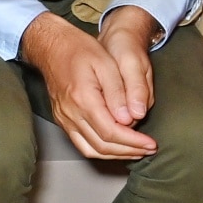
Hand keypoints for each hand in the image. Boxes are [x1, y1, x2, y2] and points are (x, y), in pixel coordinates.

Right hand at [20, 12, 157, 160]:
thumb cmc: (80, 50)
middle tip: (148, 149)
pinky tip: (115, 146)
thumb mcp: (106, 63)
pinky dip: (100, 150)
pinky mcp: (62, 120)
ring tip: (136, 151)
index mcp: (83, 100)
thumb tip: (128, 119)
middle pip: (102, 146)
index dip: (133, 142)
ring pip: (90, 149)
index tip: (150, 143)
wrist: (52, 47)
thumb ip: (118, 92)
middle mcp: (71, 114)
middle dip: (128, 151)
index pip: (111, 132)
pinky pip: (81, 144)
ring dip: (115, 155)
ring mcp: (64, 119)